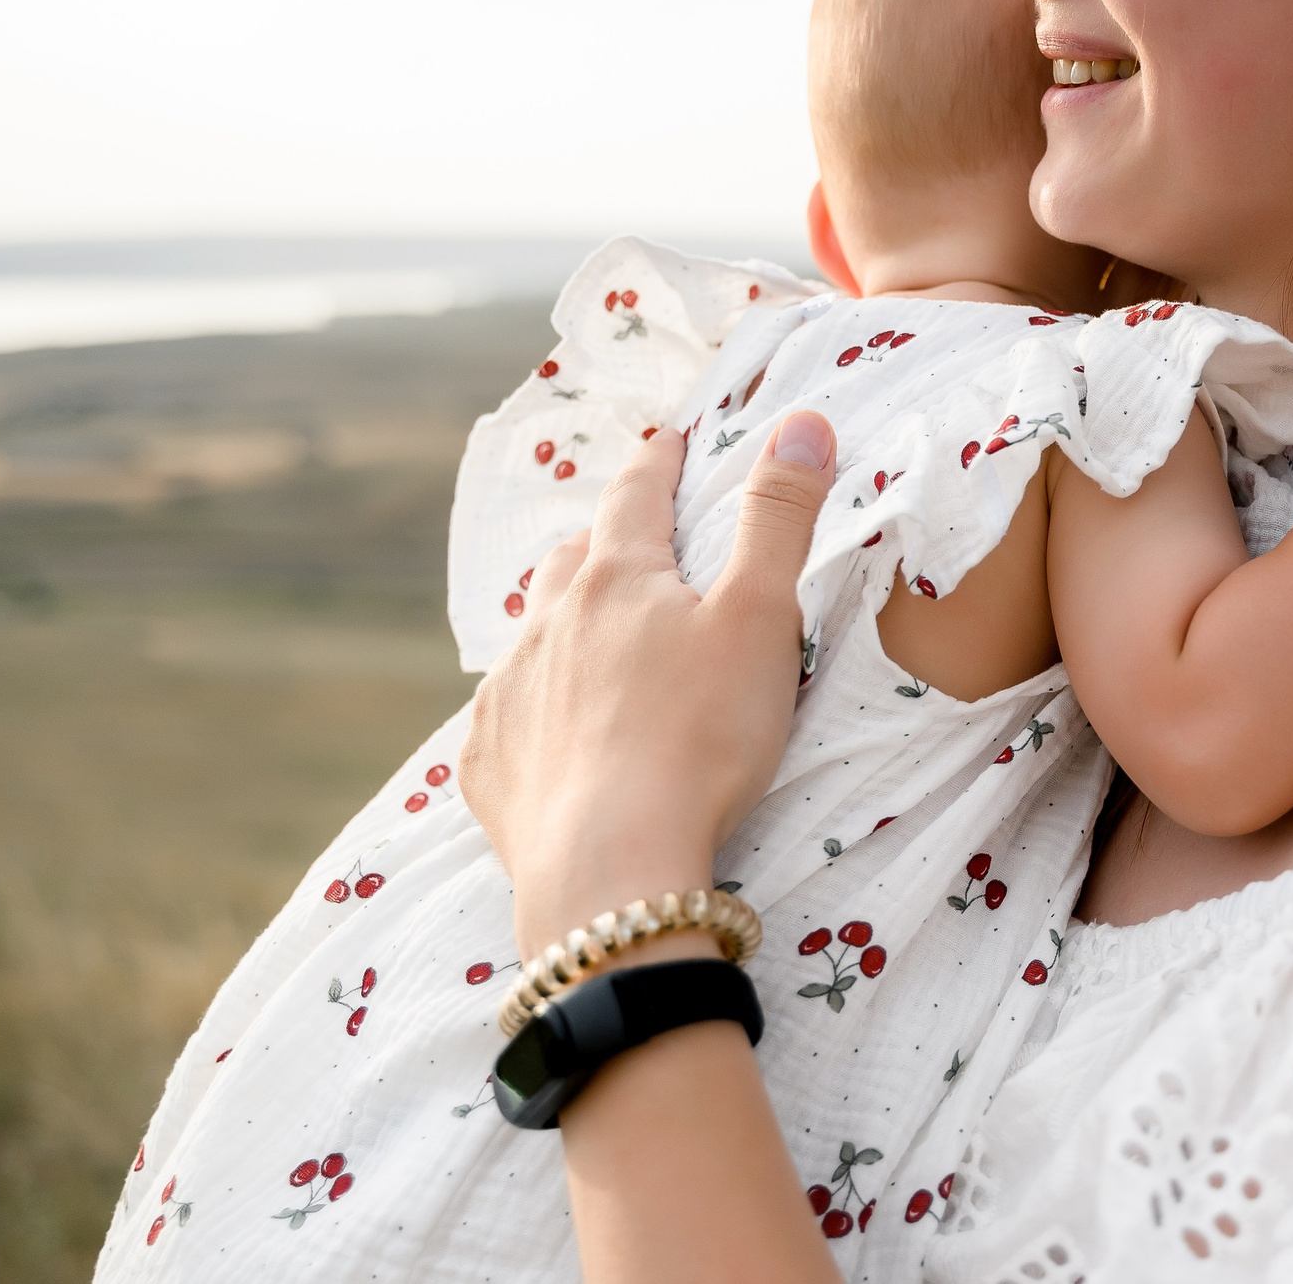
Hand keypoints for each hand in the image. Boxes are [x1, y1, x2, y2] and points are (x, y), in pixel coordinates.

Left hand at [459, 412, 839, 960]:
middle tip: (633, 551)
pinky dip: (534, 708)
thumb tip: (802, 422)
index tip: (668, 442)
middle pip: (572, 561)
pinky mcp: (490, 765)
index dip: (659, 463)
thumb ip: (780, 518)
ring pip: (532, 635)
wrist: (611, 869)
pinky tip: (557, 736)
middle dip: (604, 545)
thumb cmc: (701, 738)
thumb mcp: (763, 618)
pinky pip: (506, 717)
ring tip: (591, 640)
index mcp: (617, 580)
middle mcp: (548, 623)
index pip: (636, 495)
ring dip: (563, 625)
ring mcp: (509, 695)